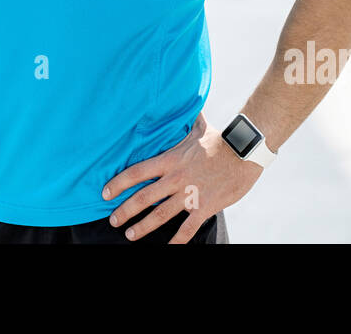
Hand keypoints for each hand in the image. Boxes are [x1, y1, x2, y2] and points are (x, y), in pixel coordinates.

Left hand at [101, 113, 262, 242]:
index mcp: (170, 160)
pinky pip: (187, 228)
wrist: (245, 153)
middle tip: (113, 220)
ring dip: (143, 227)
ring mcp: (189, 194)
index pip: (137, 172)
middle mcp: (176, 178)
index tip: (105, 193)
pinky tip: (168, 247)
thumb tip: (182, 102)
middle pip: (143, 197)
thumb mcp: (199, 128)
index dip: (118, 183)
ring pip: (160, 215)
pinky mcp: (204, 207)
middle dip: (124, 210)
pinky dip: (176, 240)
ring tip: (130, 235)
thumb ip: (187, 120)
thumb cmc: (221, 140)